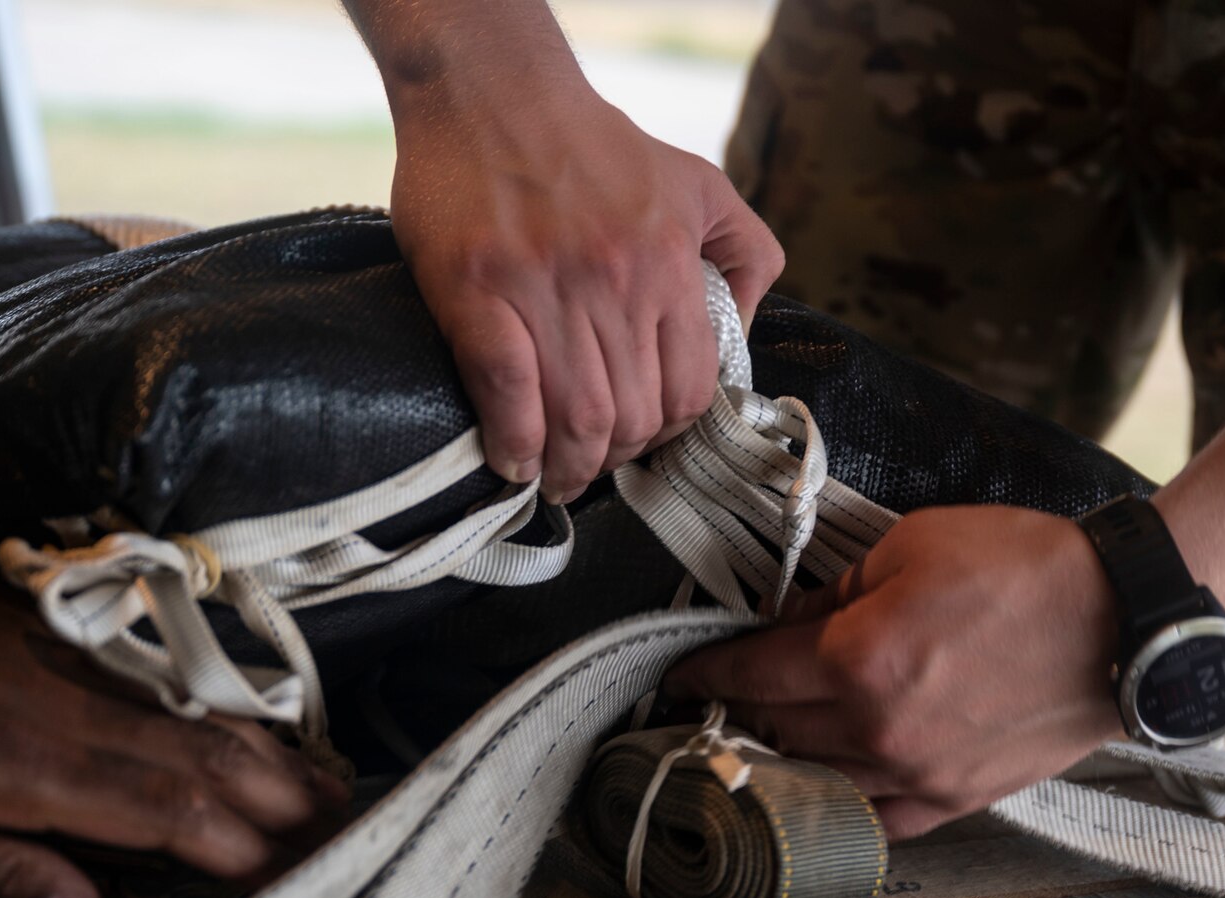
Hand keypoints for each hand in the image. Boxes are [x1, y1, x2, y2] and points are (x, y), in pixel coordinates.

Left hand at [0, 499, 346, 897]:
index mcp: (15, 763)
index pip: (160, 810)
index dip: (237, 849)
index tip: (296, 882)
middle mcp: (54, 703)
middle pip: (195, 754)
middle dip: (280, 799)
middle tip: (356, 834)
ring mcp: (51, 659)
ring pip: (182, 710)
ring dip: (261, 753)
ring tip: (325, 788)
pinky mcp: (36, 633)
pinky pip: (147, 680)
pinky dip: (209, 711)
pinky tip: (237, 731)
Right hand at [389, 78, 781, 500]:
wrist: (492, 90)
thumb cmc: (592, 143)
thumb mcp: (698, 181)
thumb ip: (744, 249)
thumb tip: (745, 325)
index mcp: (670, 263)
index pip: (688, 390)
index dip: (668, 436)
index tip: (643, 445)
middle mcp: (617, 281)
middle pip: (632, 418)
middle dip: (617, 461)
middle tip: (595, 467)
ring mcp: (545, 289)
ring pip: (575, 419)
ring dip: (569, 468)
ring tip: (558, 478)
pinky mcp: (479, 292)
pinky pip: (506, 393)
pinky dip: (514, 442)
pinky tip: (513, 461)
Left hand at [664, 507, 1123, 838]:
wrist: (1123, 621)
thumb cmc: (1027, 570)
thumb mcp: (910, 545)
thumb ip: (835, 591)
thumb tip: (789, 623)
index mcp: (856, 660)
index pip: (748, 675)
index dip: (703, 671)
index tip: (679, 674)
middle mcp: (876, 730)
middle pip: (773, 729)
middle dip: (737, 709)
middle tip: (716, 698)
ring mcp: (916, 774)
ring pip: (814, 780)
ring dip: (780, 758)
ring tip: (759, 738)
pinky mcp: (956, 800)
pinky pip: (875, 819)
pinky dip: (840, 801)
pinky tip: (822, 787)